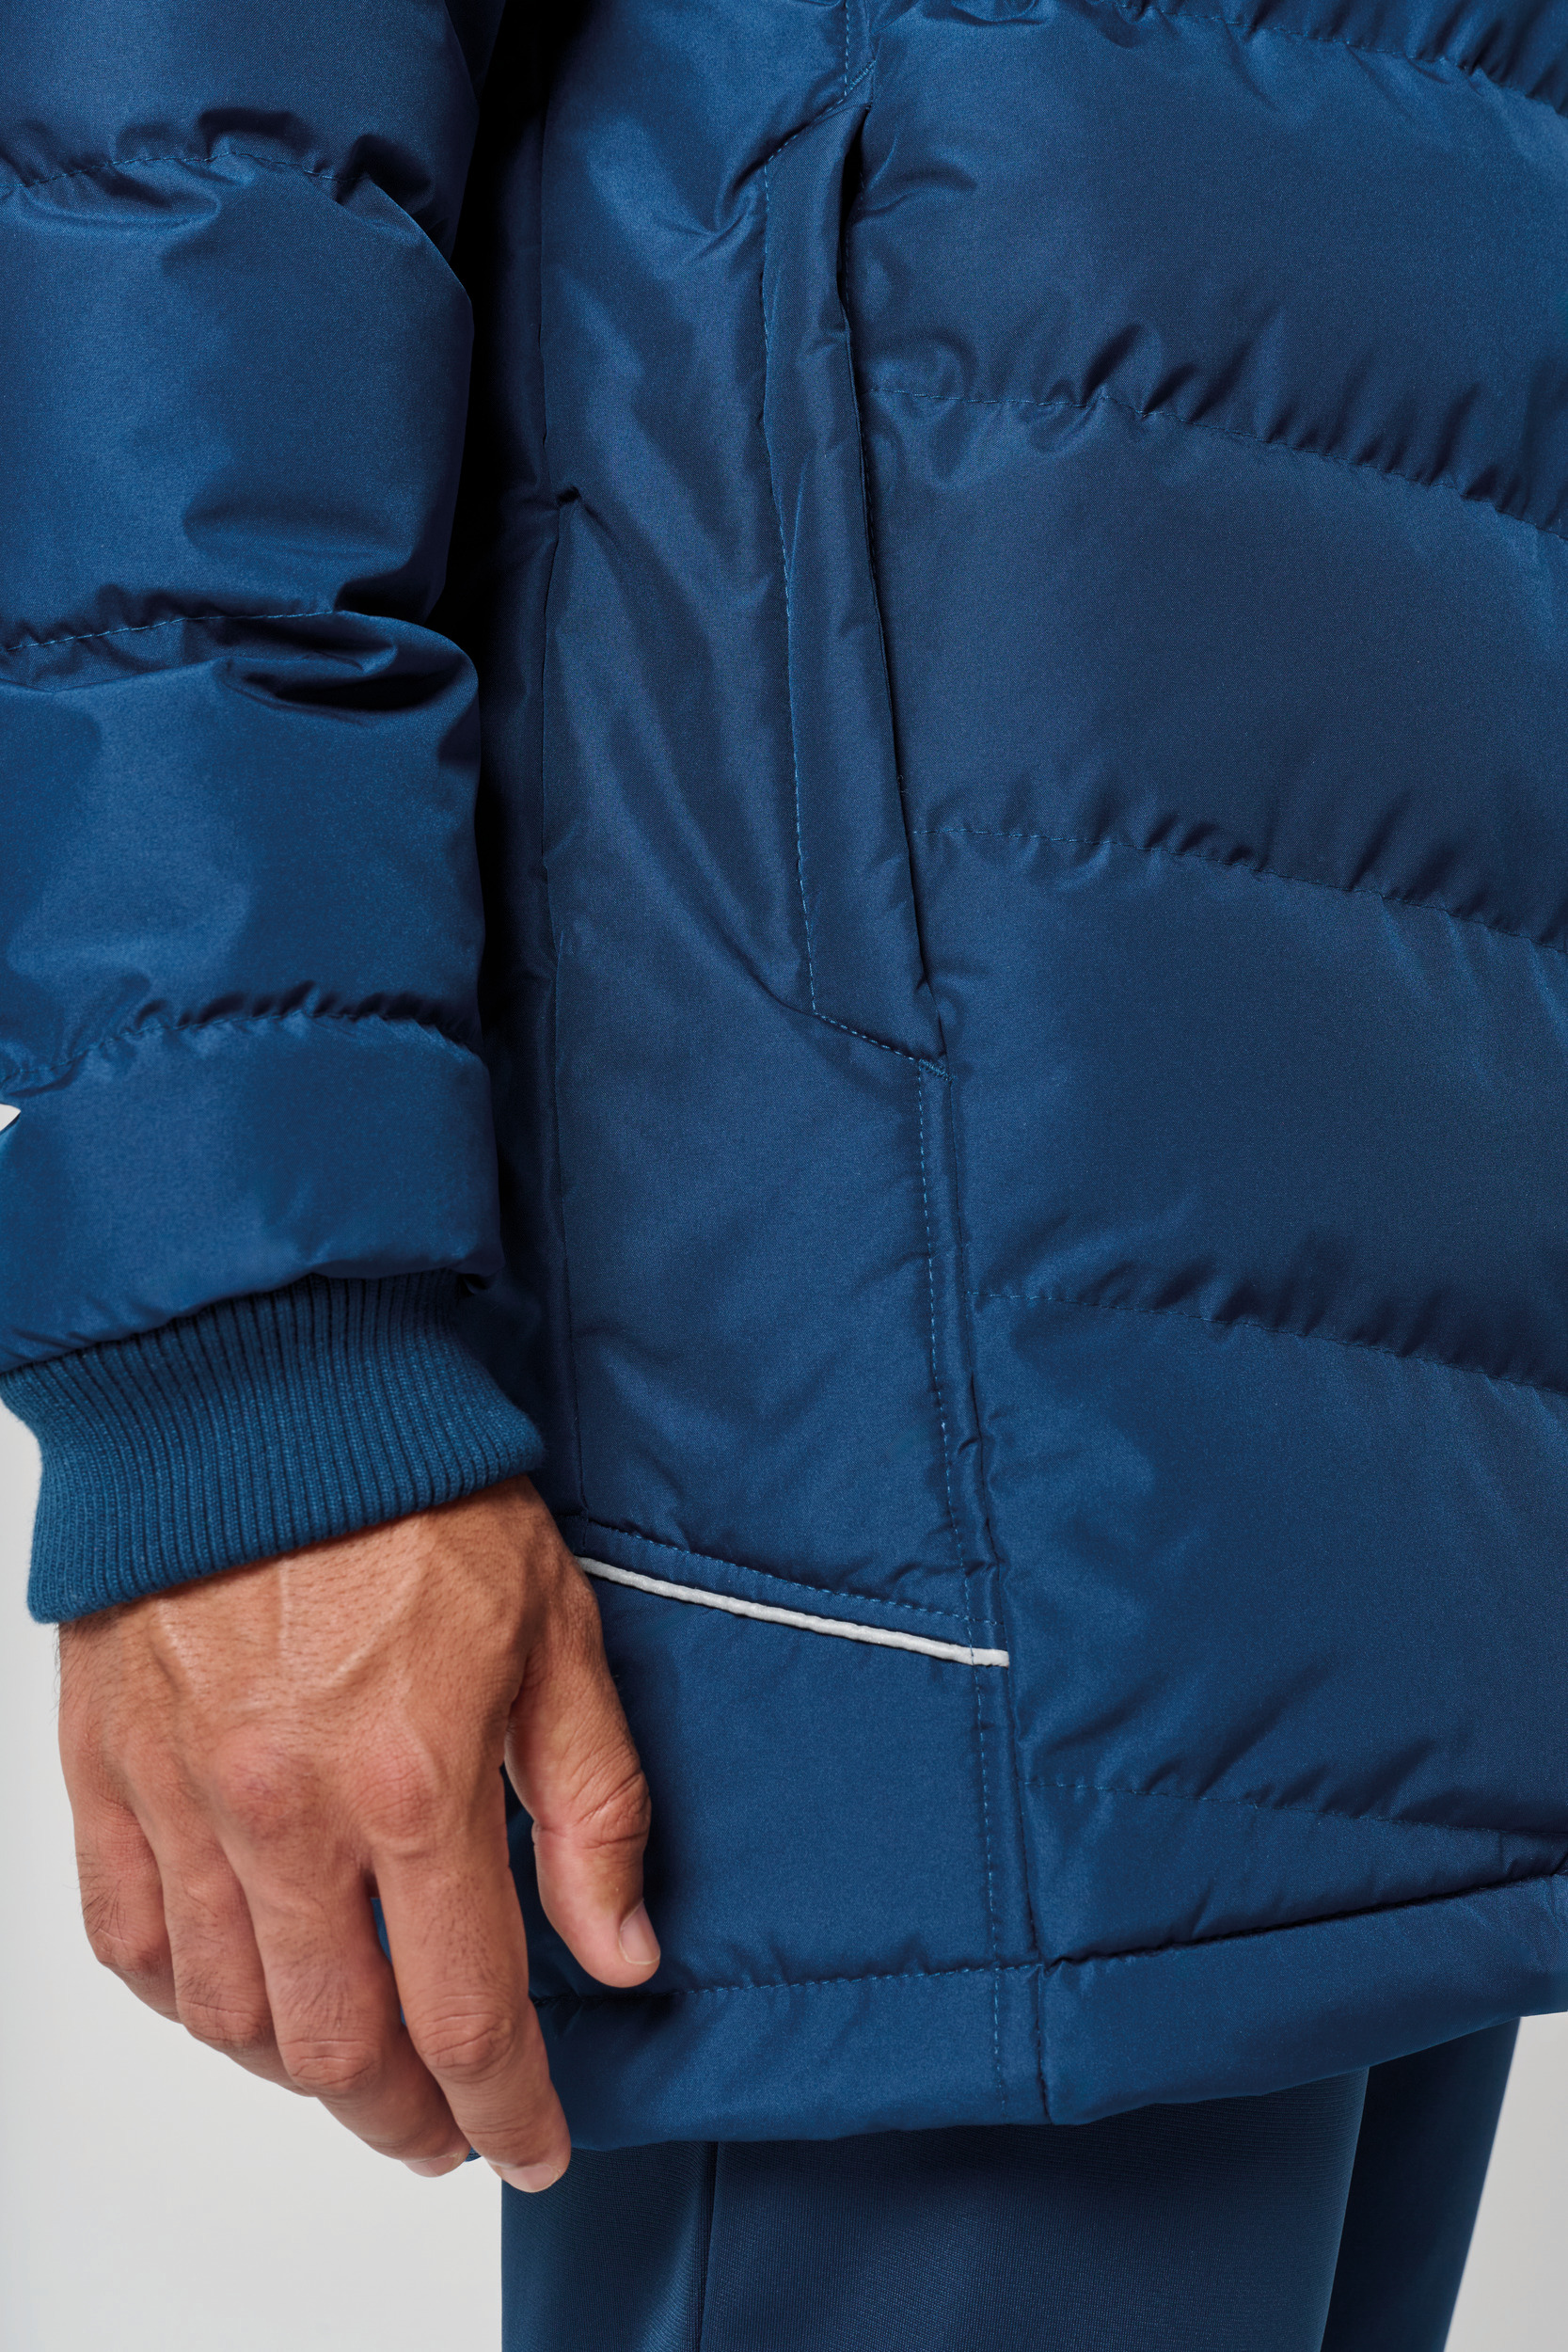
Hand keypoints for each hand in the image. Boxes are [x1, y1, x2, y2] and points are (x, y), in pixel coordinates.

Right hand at [56, 1477, 656, 2190]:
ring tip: (355, 2070)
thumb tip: (617, 1951)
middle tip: (443, 2130)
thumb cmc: (418, 1491)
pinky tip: (237, 1999)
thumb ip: (593, 1805)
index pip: (466, 2016)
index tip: (535, 2147)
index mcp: (412, 1782)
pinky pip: (127, 1941)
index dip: (508, 2110)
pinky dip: (185, 2000)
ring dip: (300, 2072)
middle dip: (404, 2118)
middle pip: (338, 2049)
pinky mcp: (106, 1769)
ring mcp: (182, 1799)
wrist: (266, 1388)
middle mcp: (285, 1814)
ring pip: (229, 2017)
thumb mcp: (556, 1633)